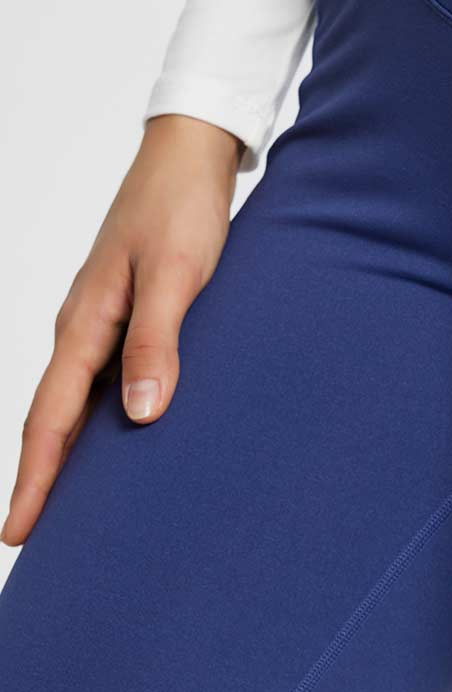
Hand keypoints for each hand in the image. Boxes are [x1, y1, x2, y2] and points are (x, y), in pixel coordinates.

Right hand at [2, 115, 241, 545]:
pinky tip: (119, 434)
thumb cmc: (182, 207)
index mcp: (86, 322)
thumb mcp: (176, 275)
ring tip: (72, 504)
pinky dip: (99, 415)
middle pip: (53, 417)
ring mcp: (104, 318)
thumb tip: (141, 415)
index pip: (51, 417)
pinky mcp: (130, 310)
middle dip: (41, 477)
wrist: (192, 153)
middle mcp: (85, 326)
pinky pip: (102, 376)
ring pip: (75, 399)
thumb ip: (158, 341)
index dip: (36, 477)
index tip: (18, 532)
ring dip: (69, 449)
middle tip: (32, 538)